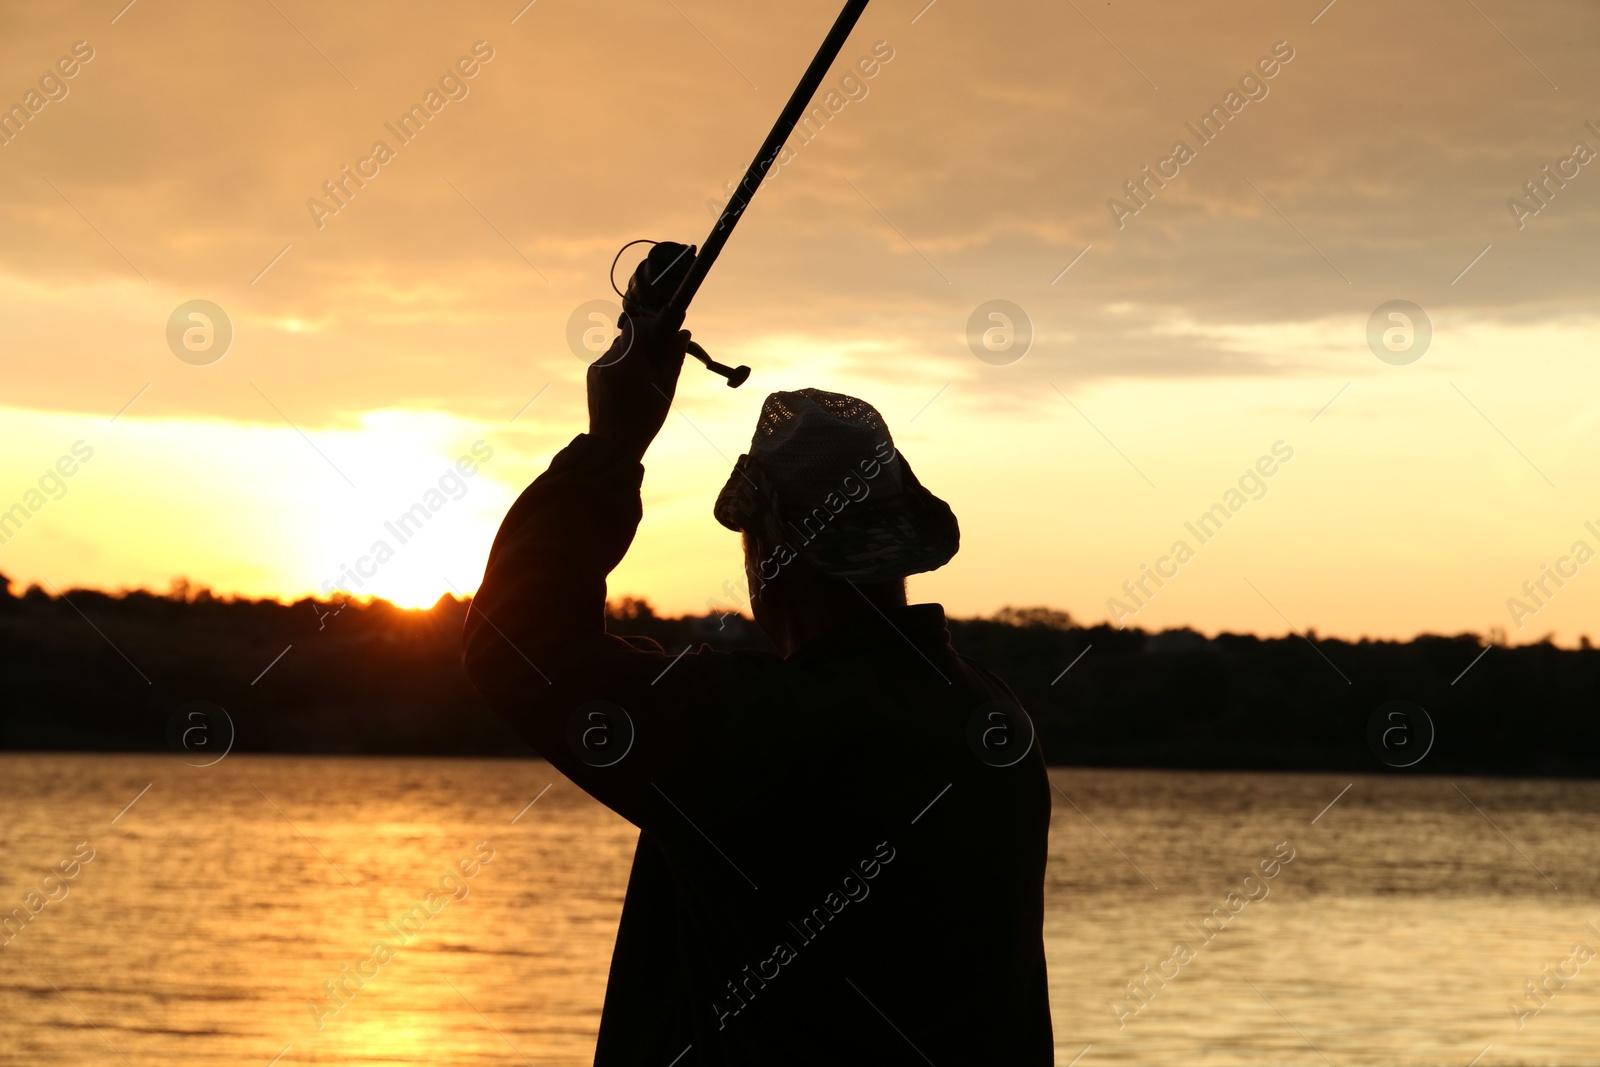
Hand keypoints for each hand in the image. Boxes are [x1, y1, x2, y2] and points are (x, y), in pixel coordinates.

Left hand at [586, 309, 689, 463]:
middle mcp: (608, 360)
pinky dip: (621, 365)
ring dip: (632, 355)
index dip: (650, 325)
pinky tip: (629, 386)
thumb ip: (673, 358)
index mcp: (627, 361)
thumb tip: (683, 334)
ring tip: (643, 378)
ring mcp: (597, 368)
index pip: (635, 325)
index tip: (662, 336)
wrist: (613, 444)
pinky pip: (609, 361)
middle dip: (643, 343)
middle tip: (657, 360)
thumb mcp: (665, 388)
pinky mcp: (592, 376)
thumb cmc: (644, 418)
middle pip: (627, 337)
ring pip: (618, 348)